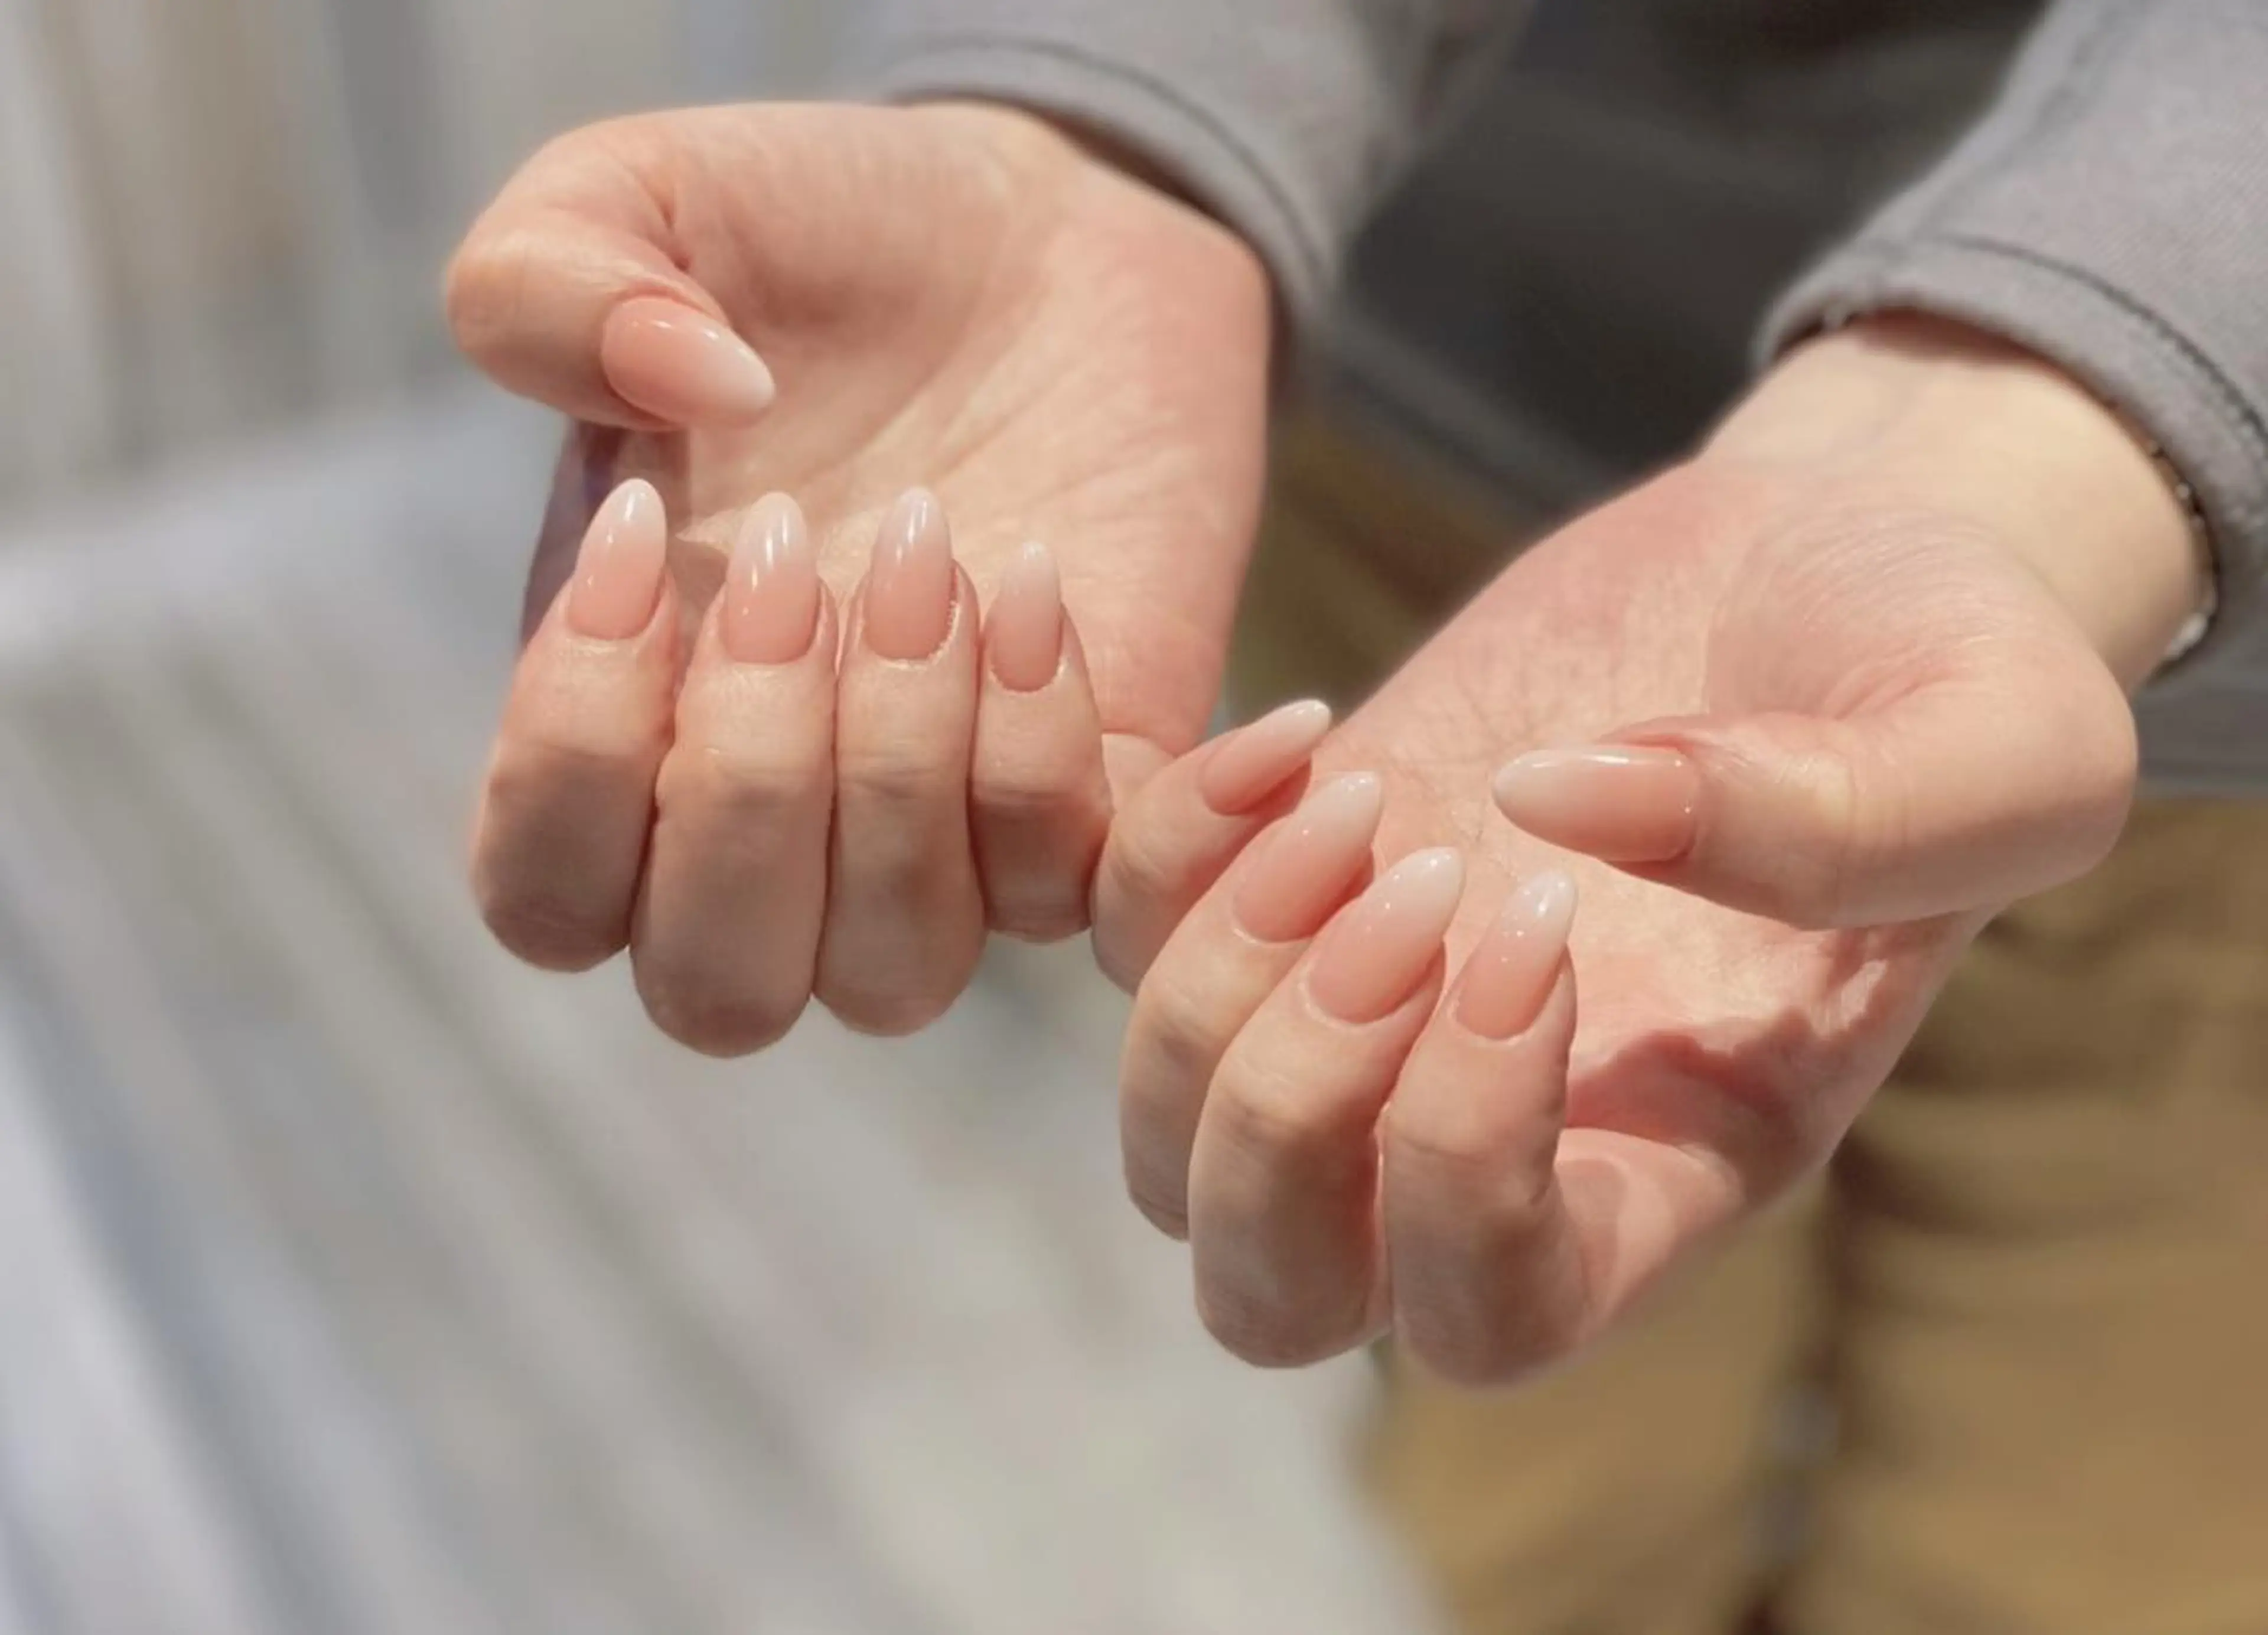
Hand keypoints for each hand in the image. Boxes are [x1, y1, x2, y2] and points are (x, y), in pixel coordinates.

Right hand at [447, 101, 1270, 1047]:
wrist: (1039, 240)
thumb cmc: (813, 241)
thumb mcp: (638, 198)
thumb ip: (549, 283)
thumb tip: (676, 407)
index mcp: (619, 724)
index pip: (544, 900)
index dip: (568, 756)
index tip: (640, 526)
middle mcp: (770, 820)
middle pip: (719, 987)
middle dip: (751, 785)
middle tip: (798, 550)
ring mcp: (936, 831)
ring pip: (896, 971)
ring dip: (910, 770)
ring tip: (950, 546)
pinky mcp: (1093, 801)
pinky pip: (1076, 898)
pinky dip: (1059, 759)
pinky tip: (1046, 586)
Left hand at [1102, 316, 2204, 1379]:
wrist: (1814, 554)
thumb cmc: (1936, 665)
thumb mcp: (1990, 740)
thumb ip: (1840, 819)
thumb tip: (1554, 814)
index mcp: (1670, 1162)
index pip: (1494, 1316)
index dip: (1464, 1170)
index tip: (1549, 931)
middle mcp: (1493, 1131)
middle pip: (1276, 1282)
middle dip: (1286, 1106)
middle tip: (1417, 878)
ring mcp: (1370, 1016)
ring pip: (1166, 1135)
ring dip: (1206, 974)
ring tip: (1349, 792)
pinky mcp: (1285, 883)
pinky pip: (1113, 938)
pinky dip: (1152, 844)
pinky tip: (1298, 727)